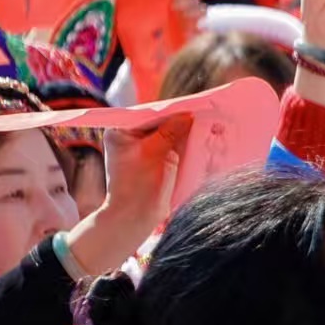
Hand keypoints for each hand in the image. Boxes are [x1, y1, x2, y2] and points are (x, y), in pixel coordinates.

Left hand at [64, 115, 189, 275]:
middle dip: (180, 121)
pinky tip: (199, 140)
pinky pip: (172, 147)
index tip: (193, 107)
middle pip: (159, 124)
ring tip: (205, 125)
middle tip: (202, 115)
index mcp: (120, 132)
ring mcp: (143, 150)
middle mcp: (130, 138)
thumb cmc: (137, 186)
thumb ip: (170, 133)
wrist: (135, 217)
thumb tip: (188, 116)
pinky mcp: (156, 162)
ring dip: (185, 133)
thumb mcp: (153, 154)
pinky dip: (184, 144)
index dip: (171, 112)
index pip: (149, 115)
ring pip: (168, 135)